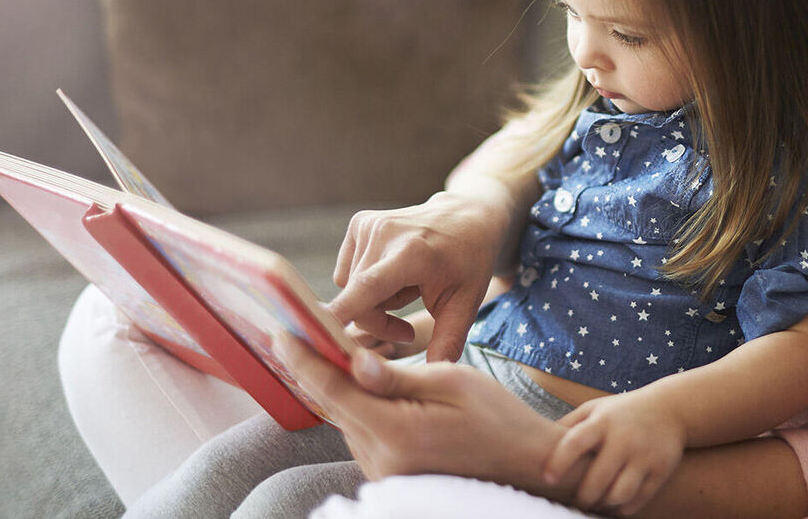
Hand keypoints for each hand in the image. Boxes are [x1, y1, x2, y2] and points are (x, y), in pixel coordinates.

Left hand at [273, 332, 567, 487]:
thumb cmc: (498, 417)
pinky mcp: (390, 475)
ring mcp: (384, 473)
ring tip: (339, 354)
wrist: (525, 463)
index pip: (334, 390)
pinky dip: (360, 409)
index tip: (282, 332)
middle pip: (335, 406)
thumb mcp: (452, 380)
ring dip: (342, 389)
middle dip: (320, 369)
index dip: (304, 359)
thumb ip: (396, 375)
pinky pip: (363, 435)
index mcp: (397, 432)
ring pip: (346, 420)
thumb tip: (353, 361)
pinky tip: (369, 387)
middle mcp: (382, 460)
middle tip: (306, 332)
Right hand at [330, 187, 516, 361]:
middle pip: (357, 301)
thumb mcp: (466, 303)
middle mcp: (384, 234)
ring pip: (349, 289)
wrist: (467, 218)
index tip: (313, 335)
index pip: (365, 288)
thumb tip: (435, 375)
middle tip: (406, 328)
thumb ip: (448, 340)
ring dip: (372, 304)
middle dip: (378, 323)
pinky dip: (365, 284)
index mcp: (412, 253)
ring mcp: (368, 225)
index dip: (339, 314)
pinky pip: (346, 273)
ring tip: (406, 294)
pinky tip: (393, 277)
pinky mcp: (359, 223)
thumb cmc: (468, 262)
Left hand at [544, 392, 686, 514]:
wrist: (671, 408)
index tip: (547, 479)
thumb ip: (569, 425)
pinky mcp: (661, 470)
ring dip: (602, 505)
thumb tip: (536, 444)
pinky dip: (622, 508)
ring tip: (595, 504)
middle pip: (597, 478)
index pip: (575, 442)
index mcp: (603, 421)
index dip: (559, 462)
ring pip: (619, 494)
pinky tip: (613, 505)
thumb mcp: (595, 408)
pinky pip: (638, 500)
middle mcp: (624, 438)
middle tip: (575, 501)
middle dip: (582, 497)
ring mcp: (644, 455)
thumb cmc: (622, 412)